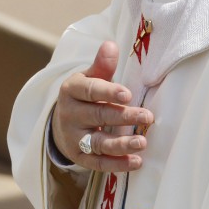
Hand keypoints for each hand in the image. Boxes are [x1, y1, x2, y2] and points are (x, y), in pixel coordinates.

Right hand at [51, 41, 153, 172]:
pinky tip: (136, 162)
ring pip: (98, 143)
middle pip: (97, 115)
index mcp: (71, 90)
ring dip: (121, 144)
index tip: (127, 94)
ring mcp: (74, 137)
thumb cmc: (83, 96)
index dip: (108, 92)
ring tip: (142, 142)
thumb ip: (102, 65)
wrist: (61, 123)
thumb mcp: (88, 78)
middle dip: (122, 117)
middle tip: (147, 116)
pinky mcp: (79, 157)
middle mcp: (70, 114)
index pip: (89, 90)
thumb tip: (111, 44)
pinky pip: (98, 163)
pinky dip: (117, 164)